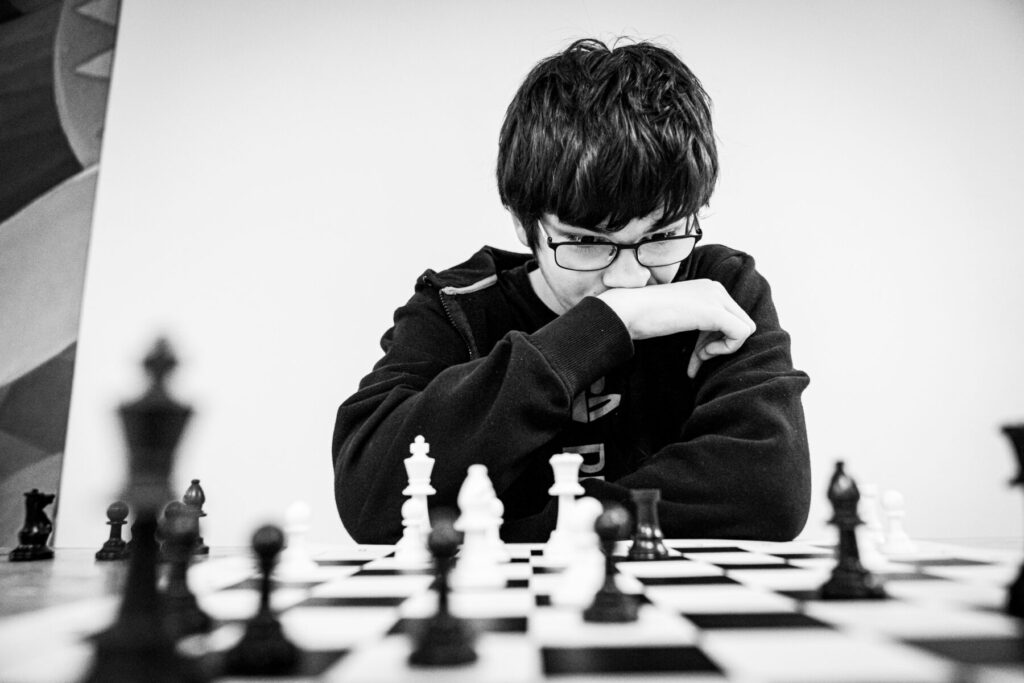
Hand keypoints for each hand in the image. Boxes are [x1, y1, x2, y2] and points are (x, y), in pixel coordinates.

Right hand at [597, 279, 755, 377]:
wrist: (627, 311)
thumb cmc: (646, 317)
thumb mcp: (680, 316)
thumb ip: (701, 323)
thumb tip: (716, 344)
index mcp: (709, 288)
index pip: (732, 317)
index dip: (718, 340)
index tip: (696, 353)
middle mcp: (716, 288)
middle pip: (742, 323)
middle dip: (722, 345)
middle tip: (698, 357)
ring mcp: (716, 298)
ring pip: (746, 329)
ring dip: (722, 349)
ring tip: (697, 357)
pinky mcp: (714, 312)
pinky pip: (741, 334)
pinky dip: (724, 350)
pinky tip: (701, 355)